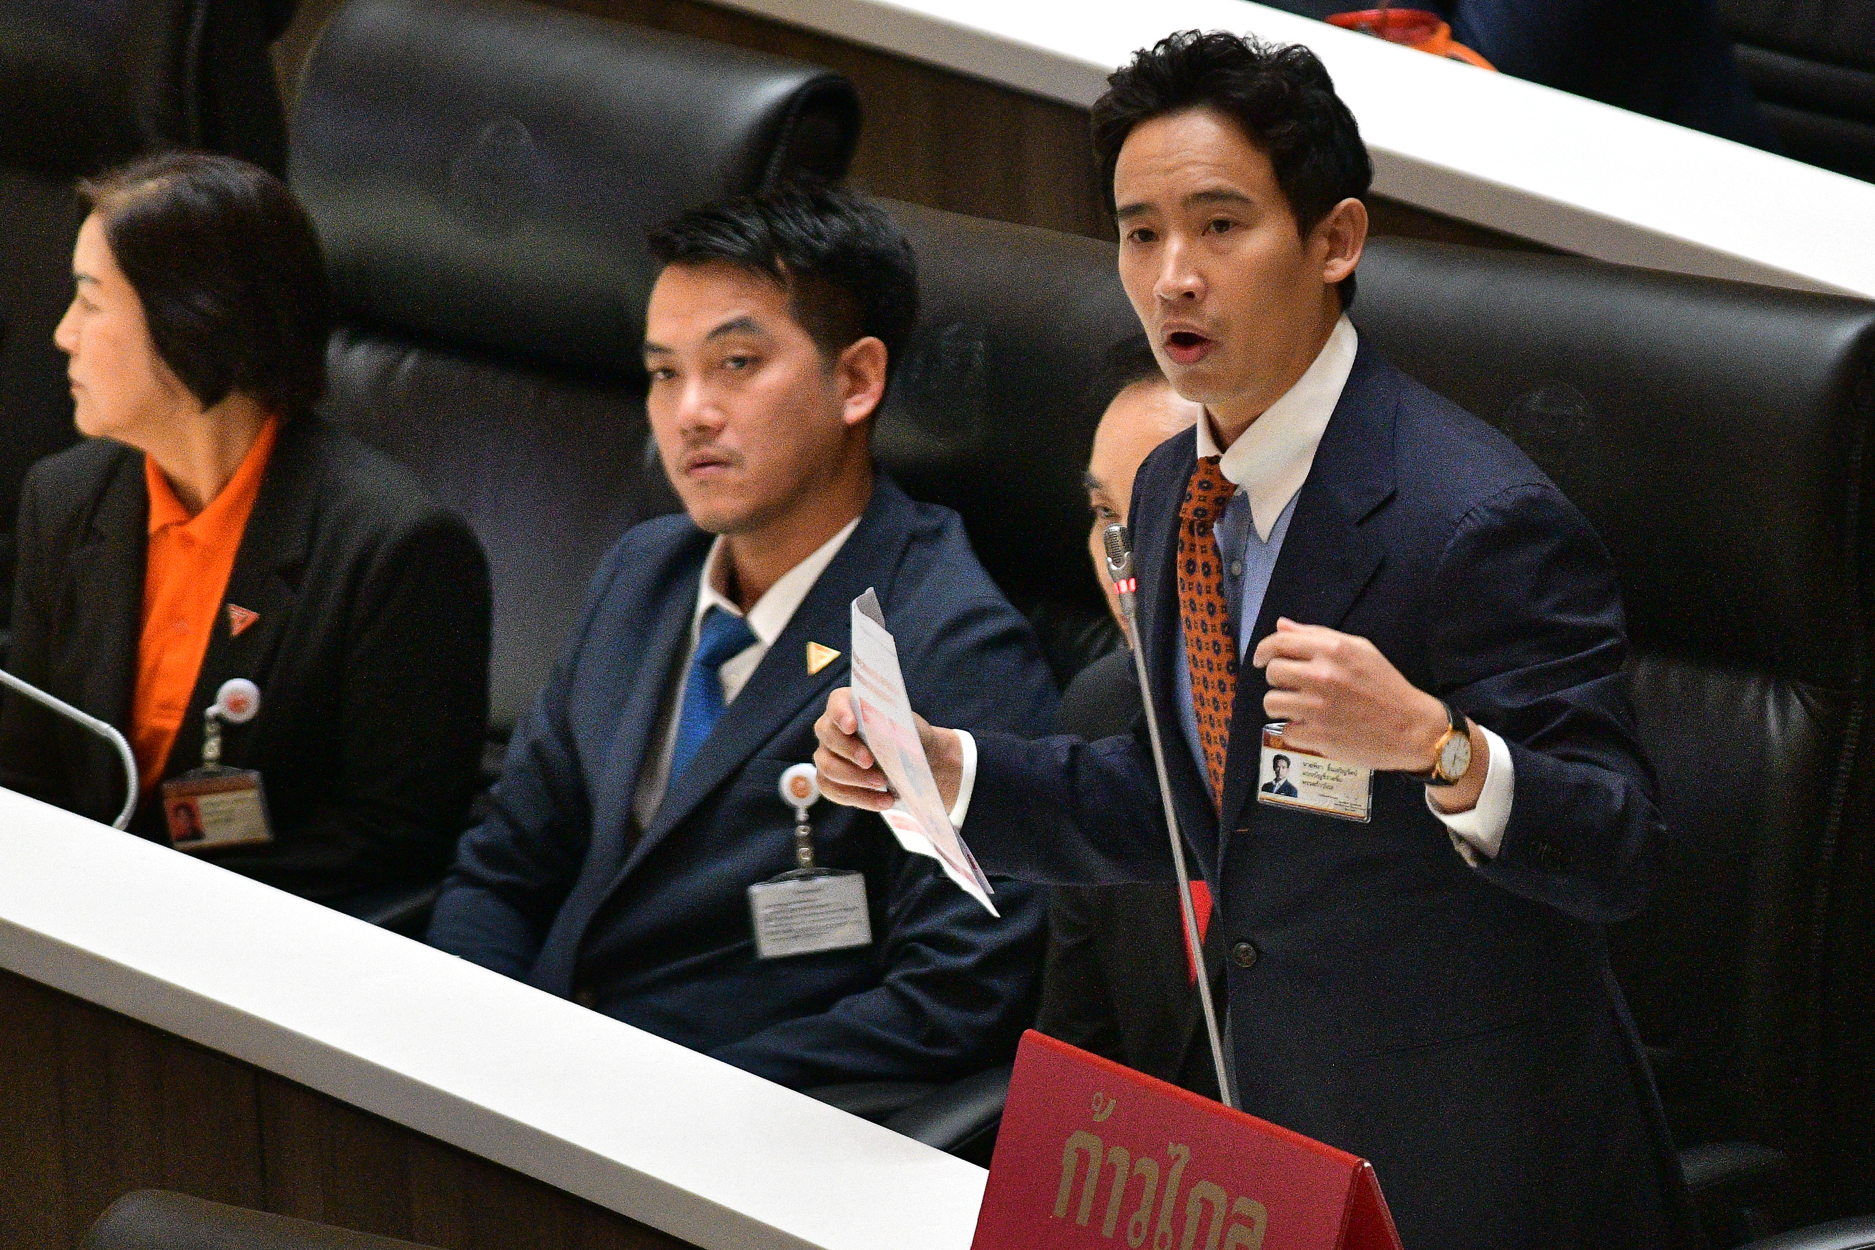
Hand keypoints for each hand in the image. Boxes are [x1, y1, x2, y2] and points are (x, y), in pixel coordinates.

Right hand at [813, 688, 963, 811]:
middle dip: (849, 750)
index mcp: (848, 704)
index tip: (851, 726)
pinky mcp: (830, 781)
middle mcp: (830, 728)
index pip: (837, 703)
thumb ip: (897, 727)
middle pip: (828, 736)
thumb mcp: (910, 728)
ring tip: (883, 784)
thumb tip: (887, 734)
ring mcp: (826, 755)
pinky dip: (861, 798)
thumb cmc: (909, 737)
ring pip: (828, 767)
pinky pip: (835, 791)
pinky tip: (884, 801)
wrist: (915, 761)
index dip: (841, 713)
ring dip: (855, 778)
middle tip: (870, 762)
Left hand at [1251, 618, 1448, 773]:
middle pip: (1272, 673)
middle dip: (1278, 680)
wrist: (1411, 728)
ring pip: (1272, 703)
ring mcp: (1318, 708)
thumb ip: (1317, 636)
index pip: (1279, 642)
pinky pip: (1287, 731)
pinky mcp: (1318, 737)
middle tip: (1293, 687)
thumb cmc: (1385, 686)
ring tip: (1300, 708)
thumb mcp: (1359, 650)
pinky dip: (1297, 731)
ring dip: (1281, 706)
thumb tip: (1281, 625)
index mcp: (1333, 650)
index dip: (1264, 651)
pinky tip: (1315, 728)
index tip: (1261, 660)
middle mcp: (1323, 676)